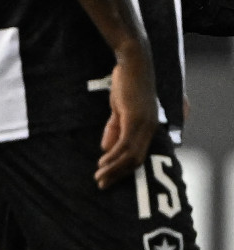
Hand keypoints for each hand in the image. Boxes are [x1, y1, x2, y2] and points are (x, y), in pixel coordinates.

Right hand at [97, 46, 157, 187]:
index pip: (138, 156)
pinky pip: (125, 142)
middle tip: (103, 185)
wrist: (132, 64)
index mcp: (148, 128)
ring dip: (114, 168)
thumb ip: (114, 129)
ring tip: (100, 177)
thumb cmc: (127, 84)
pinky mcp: (135, 118)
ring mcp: (144, 124)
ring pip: (131, 155)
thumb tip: (106, 150)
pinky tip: (103, 162)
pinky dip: (114, 155)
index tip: (108, 180)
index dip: (123, 170)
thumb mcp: (119, 110)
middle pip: (136, 160)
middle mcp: (149, 129)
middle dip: (118, 175)